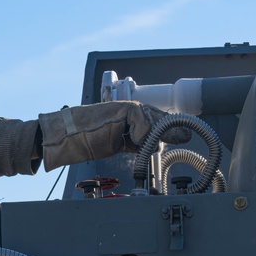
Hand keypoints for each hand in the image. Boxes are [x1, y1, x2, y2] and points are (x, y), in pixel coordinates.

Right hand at [37, 101, 190, 169]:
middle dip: (174, 129)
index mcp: (131, 120)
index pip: (157, 123)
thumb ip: (137, 143)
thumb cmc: (87, 141)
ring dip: (154, 136)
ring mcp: (129, 109)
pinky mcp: (124, 109)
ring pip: (154, 122)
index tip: (186, 135)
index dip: (172, 128)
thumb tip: (158, 146)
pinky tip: (131, 138)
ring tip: (149, 142)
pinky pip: (143, 123)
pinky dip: (141, 134)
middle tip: (188, 136)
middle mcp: (132, 112)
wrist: (68, 136)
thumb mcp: (119, 145)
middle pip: (161, 120)